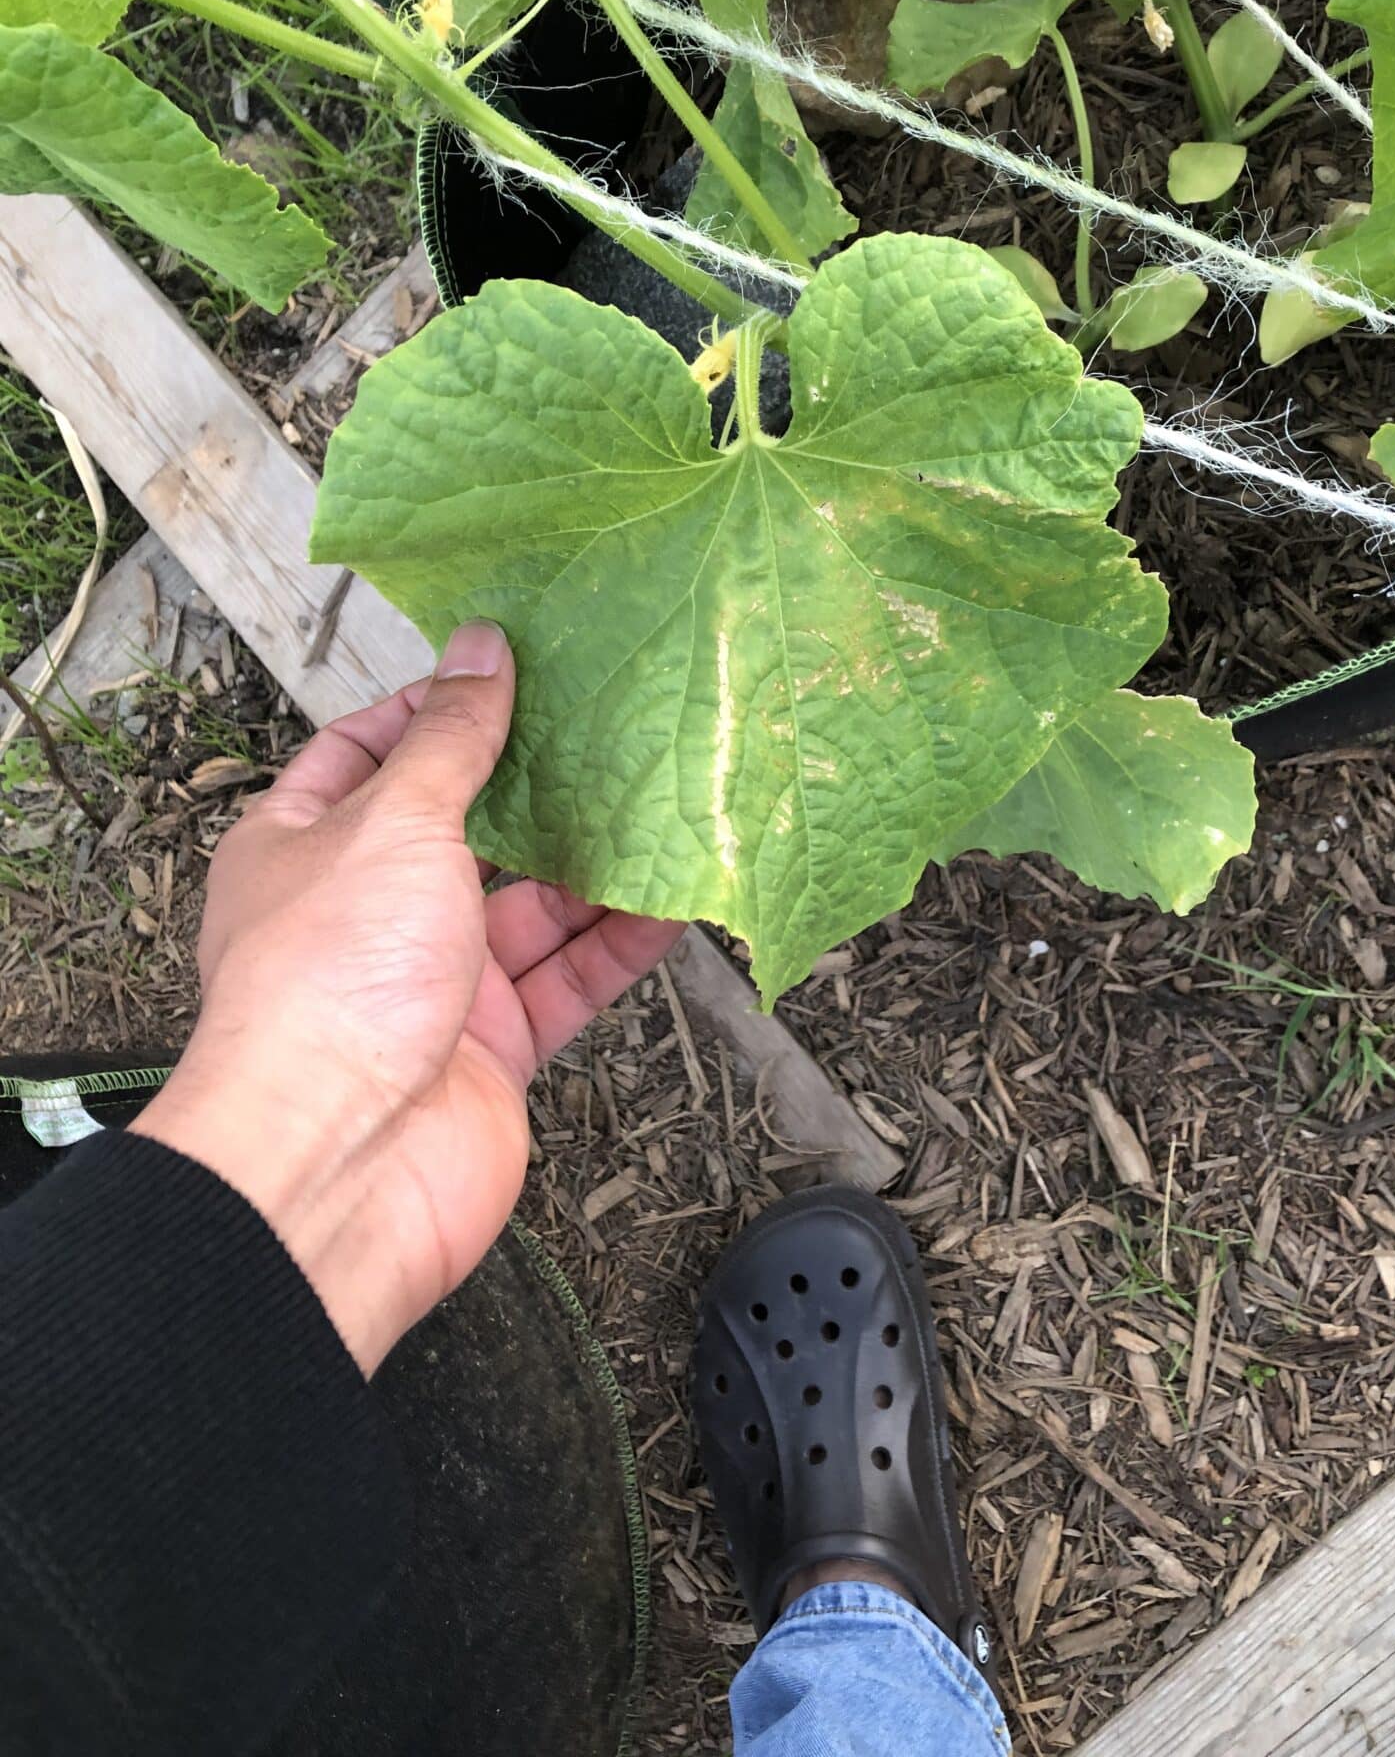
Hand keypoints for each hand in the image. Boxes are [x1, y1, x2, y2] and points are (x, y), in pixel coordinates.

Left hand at [133, 620, 681, 1373]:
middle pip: (461, 829)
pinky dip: (619, 940)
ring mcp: (432, 982)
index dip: (432, 712)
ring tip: (664, 799)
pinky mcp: (494, 1046)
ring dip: (592, 861)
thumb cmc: (332, 977)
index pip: (364, 755)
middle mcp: (364, 909)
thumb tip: (481, 647)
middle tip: (609, 726)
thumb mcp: (393, 822)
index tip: (509, 675)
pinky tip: (677, 898)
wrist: (343, 1164)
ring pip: (528, 906)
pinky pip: (567, 977)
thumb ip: (450, 738)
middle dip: (531, 785)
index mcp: (300, 846)